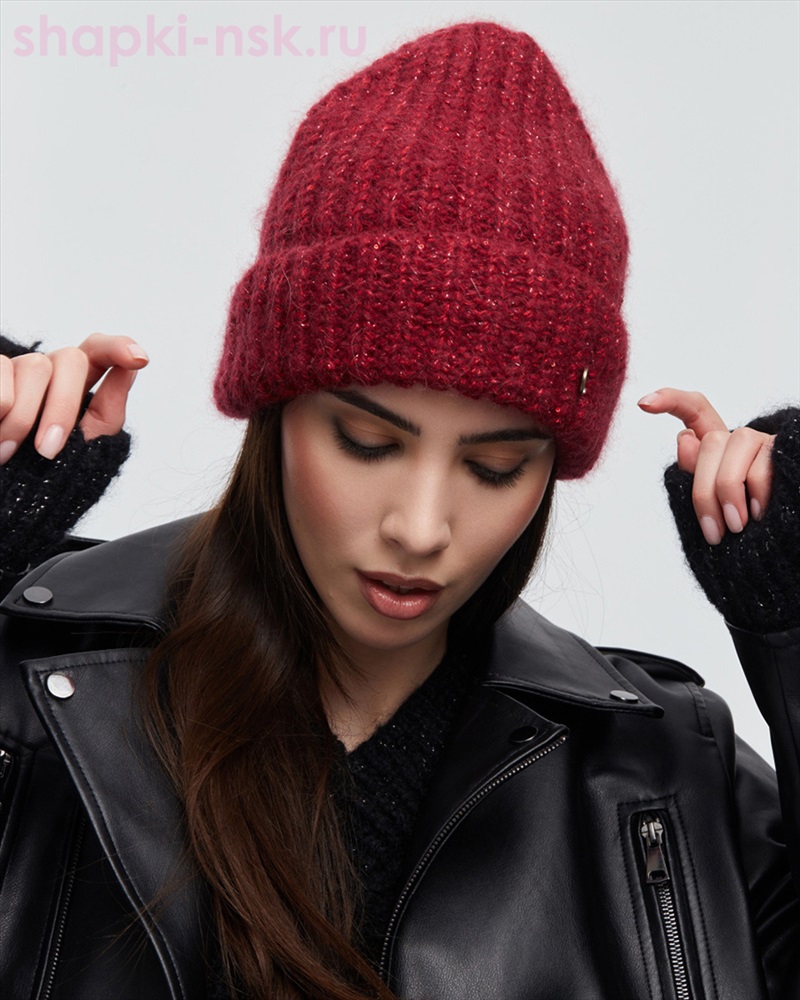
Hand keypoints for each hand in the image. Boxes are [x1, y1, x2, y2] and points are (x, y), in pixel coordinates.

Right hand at [0, 333, 148, 464]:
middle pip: (71, 358)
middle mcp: (47, 368)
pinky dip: (0, 413)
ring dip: (24, 419)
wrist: (12, 491)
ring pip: (36, 367)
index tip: (140, 359)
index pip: (98, 351)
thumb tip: (129, 372)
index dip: (118, 347)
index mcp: (74, 383)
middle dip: (63, 406)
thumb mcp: (85, 445)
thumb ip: (108, 409)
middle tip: (47, 450)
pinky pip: (1, 371)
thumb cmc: (47, 470)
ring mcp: (16, 367)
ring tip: (7, 452)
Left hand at [638, 388, 774, 545]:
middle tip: (714, 532)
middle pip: (710, 442)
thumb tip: (684, 439)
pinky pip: (765, 461)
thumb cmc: (745, 522)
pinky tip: (756, 513)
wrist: (783, 537)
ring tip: (735, 526)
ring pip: (737, 444)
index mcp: (718, 447)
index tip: (642, 404)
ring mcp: (764, 442)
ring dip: (730, 491)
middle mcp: (740, 438)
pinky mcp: (784, 450)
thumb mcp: (715, 501)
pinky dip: (757, 490)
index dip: (670, 400)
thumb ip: (696, 473)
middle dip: (705, 492)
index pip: (694, 410)